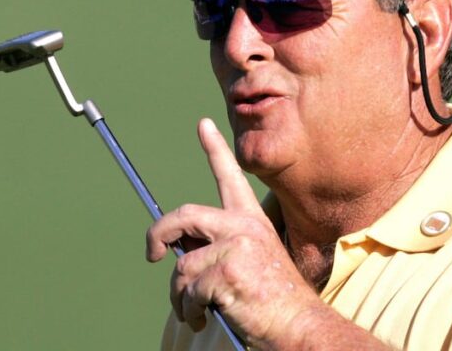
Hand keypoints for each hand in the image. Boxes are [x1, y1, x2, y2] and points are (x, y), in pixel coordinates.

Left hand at [145, 118, 320, 347]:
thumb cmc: (274, 302)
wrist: (299, 326)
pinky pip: (187, 291)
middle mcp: (244, 227)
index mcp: (252, 221)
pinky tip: (203, 318)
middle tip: (153, 255)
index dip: (215, 148)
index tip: (203, 124)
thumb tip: (176, 248)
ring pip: (181, 266)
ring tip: (193, 311)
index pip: (231, 176)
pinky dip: (189, 310)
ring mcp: (236, 248)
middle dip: (158, 234)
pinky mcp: (227, 273)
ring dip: (179, 295)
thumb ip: (219, 247)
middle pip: (184, 215)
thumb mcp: (251, 263)